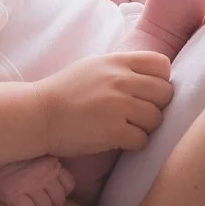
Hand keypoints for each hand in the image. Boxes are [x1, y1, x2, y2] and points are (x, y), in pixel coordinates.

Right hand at [0, 156, 75, 205]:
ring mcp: (30, 184)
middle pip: (59, 200)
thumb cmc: (16, 157)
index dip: (59, 189)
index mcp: (52, 162)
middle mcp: (44, 173)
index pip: (69, 185)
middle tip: (37, 196)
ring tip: (29, 201)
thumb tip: (62, 177)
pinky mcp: (14, 195)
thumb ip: (51, 163)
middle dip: (50, 201)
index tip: (49, 187)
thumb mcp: (39, 152)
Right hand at [34, 51, 172, 157]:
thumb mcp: (93, 66)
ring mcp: (117, 106)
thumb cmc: (66, 91)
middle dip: (156, 105)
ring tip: (126, 126)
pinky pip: (143, 140)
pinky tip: (118, 139)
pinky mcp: (114, 131)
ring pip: (156, 119)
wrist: (39, 114)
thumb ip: (121, 68)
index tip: (148, 91)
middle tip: (138, 113)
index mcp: (116, 62)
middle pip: (165, 93)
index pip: (161, 65)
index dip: (160, 80)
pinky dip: (134, 143)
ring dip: (145, 127)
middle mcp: (119, 80)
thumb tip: (153, 77)